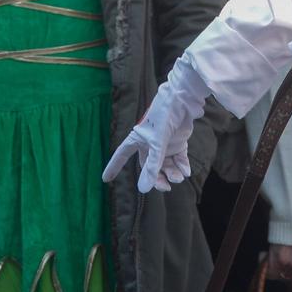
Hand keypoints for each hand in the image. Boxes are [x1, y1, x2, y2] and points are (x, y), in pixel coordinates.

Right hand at [103, 58, 211, 193]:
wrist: (183, 102)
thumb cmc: (164, 117)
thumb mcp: (157, 144)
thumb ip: (152, 167)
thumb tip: (144, 190)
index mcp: (138, 138)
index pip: (122, 154)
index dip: (114, 166)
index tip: (106, 178)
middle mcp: (149, 143)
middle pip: (149, 167)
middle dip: (156, 178)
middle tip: (165, 187)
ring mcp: (164, 143)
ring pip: (165, 165)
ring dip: (172, 173)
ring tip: (178, 177)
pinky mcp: (178, 143)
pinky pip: (178, 159)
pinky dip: (182, 166)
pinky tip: (185, 171)